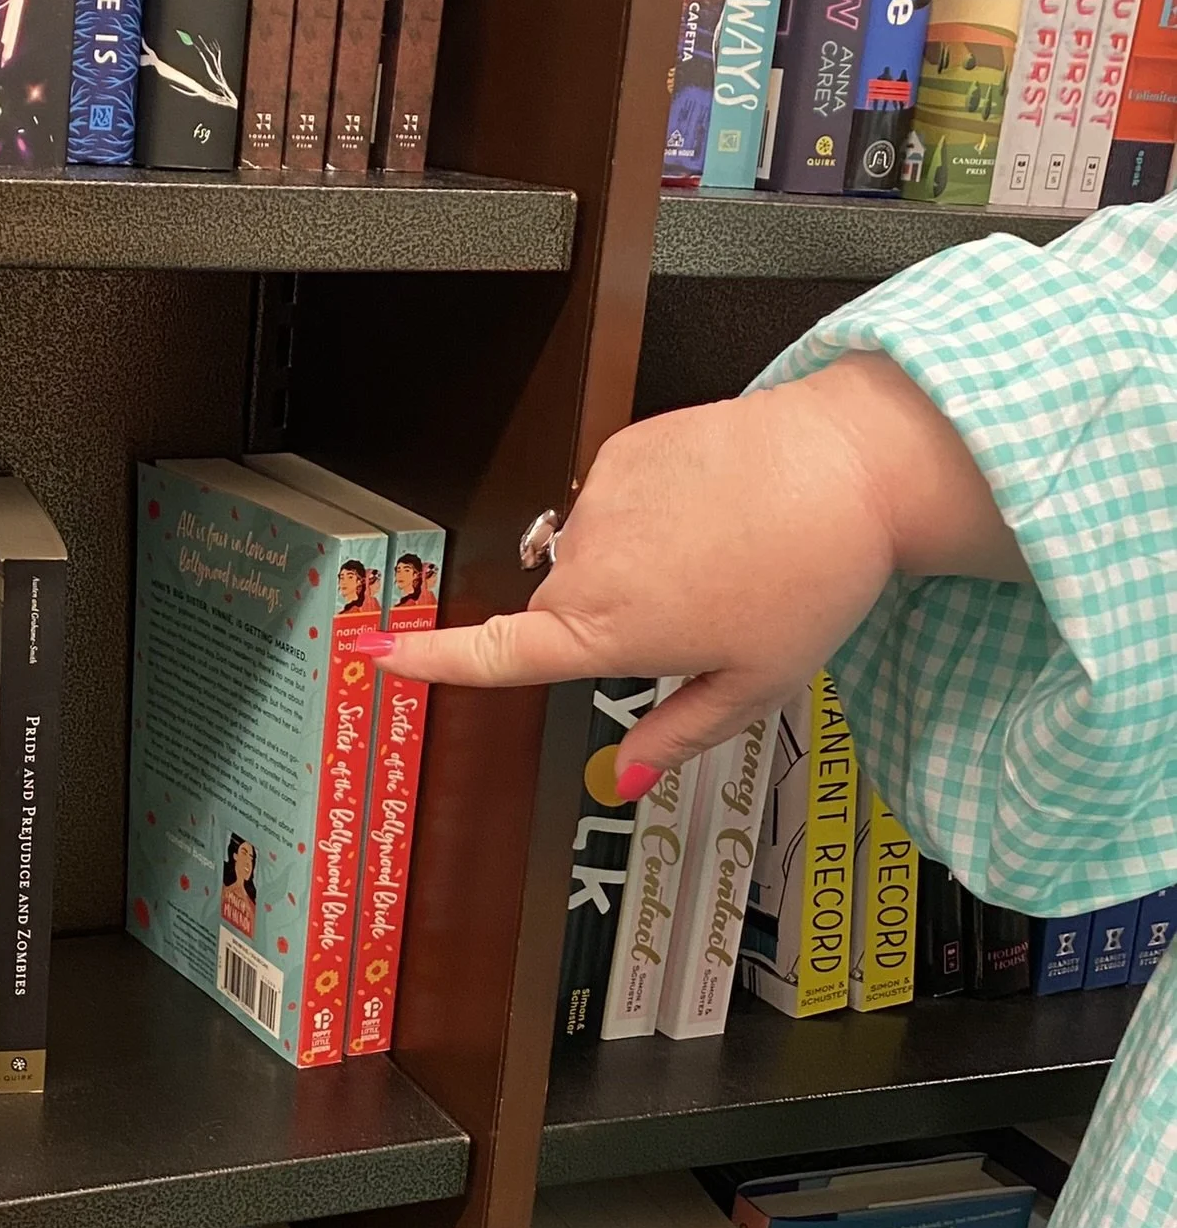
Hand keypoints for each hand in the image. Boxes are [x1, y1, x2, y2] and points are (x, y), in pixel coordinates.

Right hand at [366, 354, 1025, 794]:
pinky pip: (611, 496)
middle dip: (603, 621)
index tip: (376, 655)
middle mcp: (588, 563)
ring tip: (714, 553)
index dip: (432, 660)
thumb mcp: (753, 685)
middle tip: (694, 614)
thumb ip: (675, 734)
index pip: (497, 653)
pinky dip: (646, 508)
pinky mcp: (620, 449)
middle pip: (558, 609)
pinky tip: (707, 509)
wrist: (851, 465)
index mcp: (609, 630)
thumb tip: (626, 777)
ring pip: (586, 552)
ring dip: (628, 561)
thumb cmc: (812, 577)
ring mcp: (599, 500)